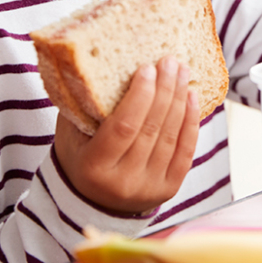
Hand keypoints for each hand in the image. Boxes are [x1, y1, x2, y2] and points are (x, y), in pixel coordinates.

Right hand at [53, 57, 199, 214]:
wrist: (93, 201)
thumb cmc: (80, 156)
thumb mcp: (70, 133)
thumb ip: (83, 105)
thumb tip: (99, 63)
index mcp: (94, 167)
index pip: (123, 127)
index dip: (139, 96)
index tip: (147, 68)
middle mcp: (123, 182)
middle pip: (151, 129)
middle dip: (164, 90)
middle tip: (170, 61)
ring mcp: (149, 188)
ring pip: (170, 137)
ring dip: (179, 100)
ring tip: (182, 71)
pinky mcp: (169, 188)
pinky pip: (185, 151)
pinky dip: (191, 122)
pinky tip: (191, 97)